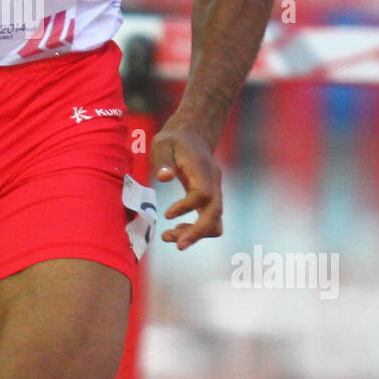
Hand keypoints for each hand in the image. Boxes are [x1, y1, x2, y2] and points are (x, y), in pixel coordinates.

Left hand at [151, 122, 222, 249]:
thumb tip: (165, 177)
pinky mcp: (210, 199)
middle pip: (215, 213)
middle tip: (173, 242)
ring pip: (215, 221)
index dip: (187, 207)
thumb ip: (163, 160)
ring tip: (168, 237)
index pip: (202, 193)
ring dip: (196, 234)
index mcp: (201, 169)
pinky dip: (196, 230)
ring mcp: (215, 191)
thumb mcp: (163, 143)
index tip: (167, 215)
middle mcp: (213, 183)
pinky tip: (177, 229)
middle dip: (196, 232)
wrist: (193, 136)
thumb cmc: (174, 140)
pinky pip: (210, 220)